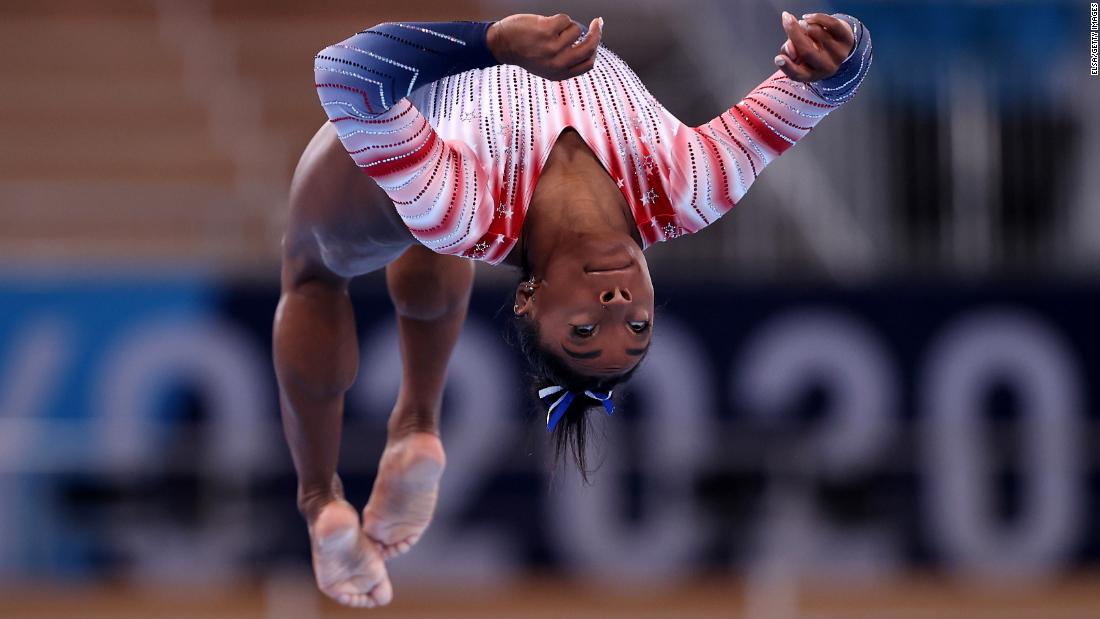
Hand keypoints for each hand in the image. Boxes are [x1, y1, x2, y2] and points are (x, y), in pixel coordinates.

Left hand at [487, 13, 602, 80]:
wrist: (502, 45)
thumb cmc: (524, 52)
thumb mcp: (546, 66)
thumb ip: (565, 61)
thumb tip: (590, 45)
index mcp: (559, 73)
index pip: (588, 64)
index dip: (595, 50)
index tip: (597, 39)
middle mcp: (558, 62)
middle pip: (589, 47)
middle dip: (597, 33)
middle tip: (598, 23)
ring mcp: (553, 47)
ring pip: (576, 30)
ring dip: (567, 25)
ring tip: (551, 29)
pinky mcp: (547, 31)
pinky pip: (565, 19)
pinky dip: (558, 18)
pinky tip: (545, 23)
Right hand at [773, 11, 854, 81]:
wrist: (838, 49)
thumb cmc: (812, 52)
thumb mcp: (798, 57)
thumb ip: (789, 52)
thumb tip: (790, 45)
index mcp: (810, 75)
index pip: (797, 74)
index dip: (787, 67)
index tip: (778, 58)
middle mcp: (826, 68)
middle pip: (806, 51)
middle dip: (794, 33)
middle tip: (787, 19)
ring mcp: (839, 55)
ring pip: (816, 33)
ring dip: (805, 24)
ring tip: (803, 25)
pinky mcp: (847, 40)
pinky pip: (830, 23)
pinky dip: (817, 17)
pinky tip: (809, 18)